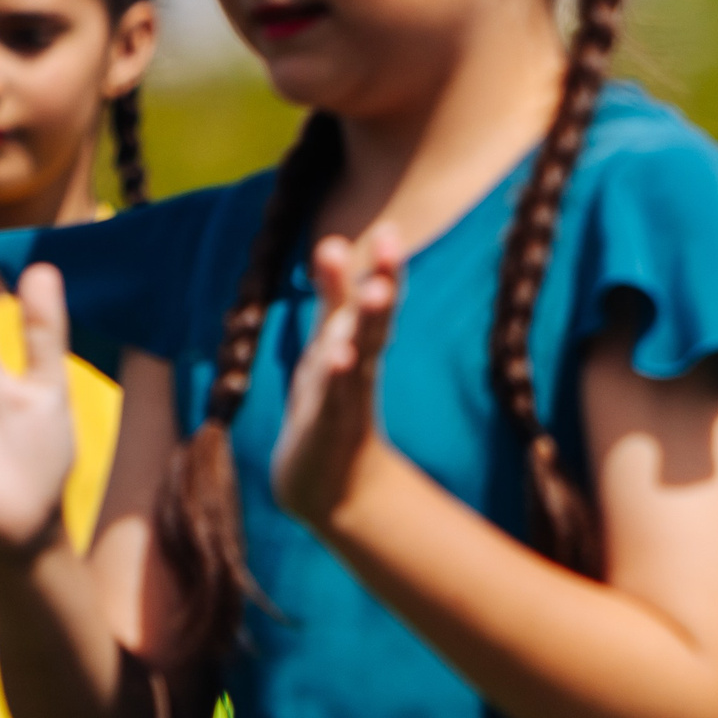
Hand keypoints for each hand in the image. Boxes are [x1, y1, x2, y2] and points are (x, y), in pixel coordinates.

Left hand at [271, 225, 404, 531]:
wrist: (326, 486)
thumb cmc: (329, 402)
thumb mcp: (328, 343)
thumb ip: (332, 296)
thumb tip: (331, 240)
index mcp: (357, 344)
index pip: (374, 300)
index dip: (383, 268)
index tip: (389, 231)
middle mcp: (358, 367)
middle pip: (374, 322)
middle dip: (383, 284)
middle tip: (392, 244)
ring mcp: (346, 399)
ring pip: (359, 356)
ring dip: (368, 325)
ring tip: (375, 291)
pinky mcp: (327, 429)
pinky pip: (333, 399)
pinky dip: (337, 377)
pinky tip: (339, 354)